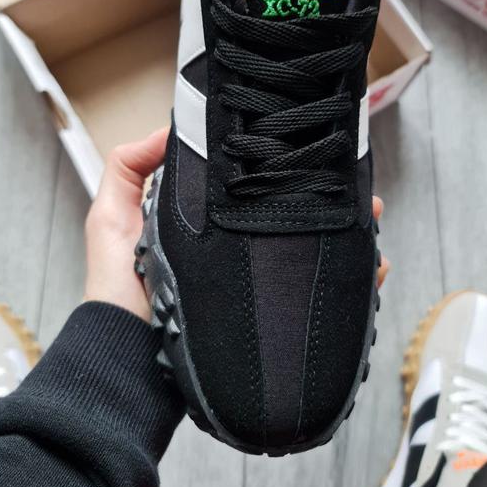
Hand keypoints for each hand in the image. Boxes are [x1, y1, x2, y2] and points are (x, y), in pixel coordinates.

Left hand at [84, 127, 388, 322]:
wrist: (130, 357)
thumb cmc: (118, 289)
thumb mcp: (111, 219)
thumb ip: (129, 169)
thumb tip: (170, 129)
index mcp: (214, 228)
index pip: (260, 194)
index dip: (288, 175)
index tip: (313, 154)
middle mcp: (241, 254)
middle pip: (298, 224)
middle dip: (334, 206)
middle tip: (365, 195)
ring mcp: (257, 287)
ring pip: (317, 258)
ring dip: (353, 241)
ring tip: (374, 223)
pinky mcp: (268, 319)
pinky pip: (319, 303)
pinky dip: (354, 287)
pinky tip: (372, 270)